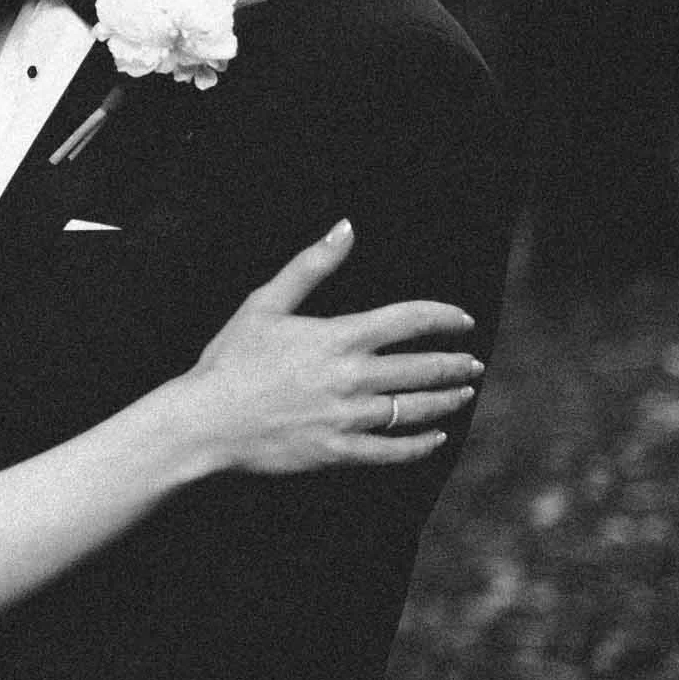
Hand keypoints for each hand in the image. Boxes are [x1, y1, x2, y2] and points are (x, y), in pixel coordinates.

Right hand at [185, 218, 482, 474]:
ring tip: (463, 395)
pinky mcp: (337, 452)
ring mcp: (346, 418)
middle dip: (454, 365)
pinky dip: (419, 445)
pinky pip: (391, 450)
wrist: (204, 421)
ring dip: (445, 401)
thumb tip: (346, 227)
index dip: (443, 317)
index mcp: (337, 337)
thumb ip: (311, 266)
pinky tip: (435, 438)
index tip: (463, 320)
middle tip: (474, 364)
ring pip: (413, 409)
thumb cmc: (230, 360)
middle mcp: (350, 377)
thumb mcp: (264, 303)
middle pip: (421, 368)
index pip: (408, 320)